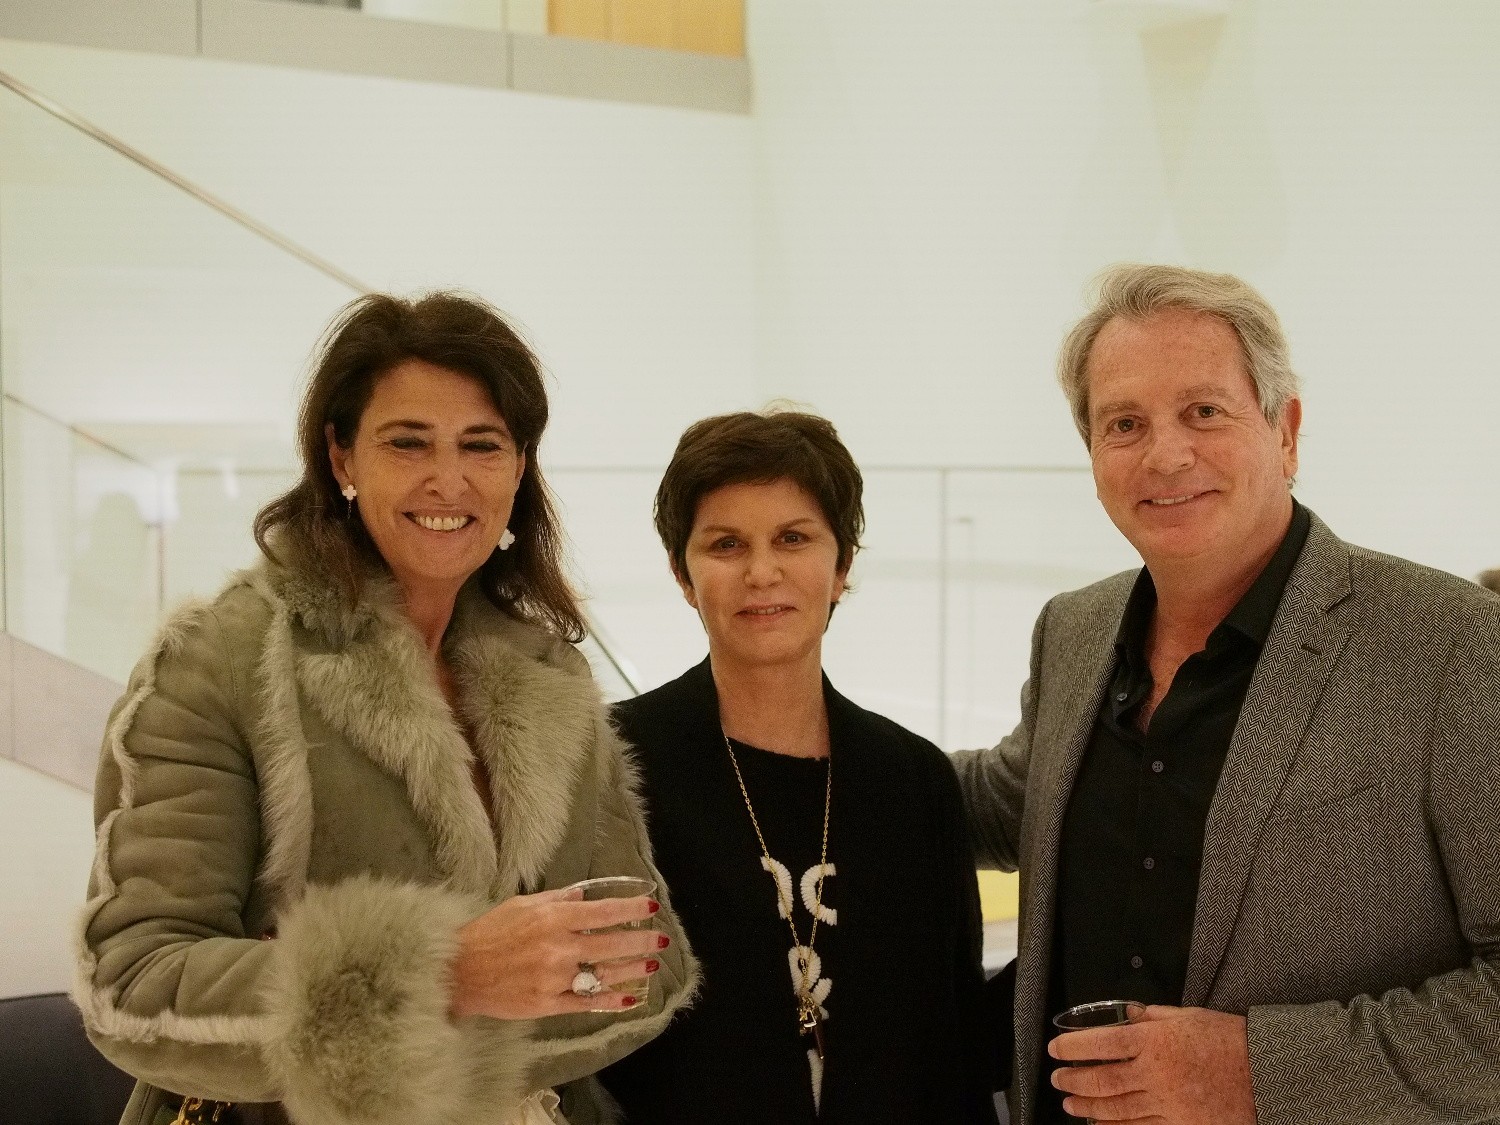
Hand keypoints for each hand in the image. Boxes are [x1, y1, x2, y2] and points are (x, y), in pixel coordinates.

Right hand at [448, 887, 665, 1020]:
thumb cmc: (489, 933)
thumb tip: (584, 894)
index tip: (652, 906)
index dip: (631, 908)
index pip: (603, 911)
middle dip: (641, 940)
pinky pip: (585, 1002)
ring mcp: (554, 978)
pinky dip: (609, 1001)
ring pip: (603, 974)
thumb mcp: (521, 905)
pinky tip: (629, 999)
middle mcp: (557, 947)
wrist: (459, 972)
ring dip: (632, 969)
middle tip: (661, 939)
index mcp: (552, 919)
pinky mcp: (547, 1003)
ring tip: (651, 964)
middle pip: (611, 943)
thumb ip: (556, 900)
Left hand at [1049, 1005, 1253, 1123]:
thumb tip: (1127, 1015)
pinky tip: (1099, 1124)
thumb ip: (1152, 1017)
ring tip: (1070, 1102)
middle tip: (1057, 1078)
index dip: (1073, 1047)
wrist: (1268, 1072)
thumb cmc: (1230, 1040)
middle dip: (1073, 1079)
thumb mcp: (1187, 1016)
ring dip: (1088, 1105)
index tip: (1056, 1048)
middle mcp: (1156, 1073)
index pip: (1101, 1043)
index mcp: (1155, 1041)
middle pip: (1102, 1079)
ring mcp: (1168, 1103)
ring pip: (1116, 1108)